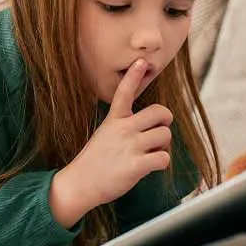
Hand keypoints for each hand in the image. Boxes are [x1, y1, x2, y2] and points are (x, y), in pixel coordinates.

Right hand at [50, 59, 172, 227]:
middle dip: (165, 121)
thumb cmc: (95, 161)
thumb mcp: (104, 134)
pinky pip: (164, 158)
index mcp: (114, 120)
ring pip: (165, 135)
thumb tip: (151, 126)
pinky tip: (149, 167)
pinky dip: (161, 163)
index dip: (133, 75)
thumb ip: (124, 126)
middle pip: (159, 113)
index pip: (124, 92)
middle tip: (160, 130)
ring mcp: (130, 146)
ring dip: (163, 146)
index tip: (141, 61)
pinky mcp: (136, 165)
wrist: (80, 184)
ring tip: (150, 153)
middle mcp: (123, 129)